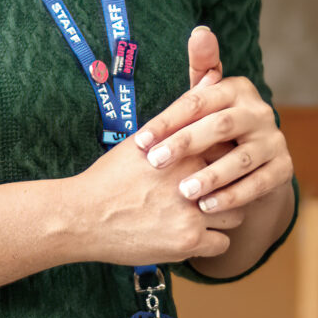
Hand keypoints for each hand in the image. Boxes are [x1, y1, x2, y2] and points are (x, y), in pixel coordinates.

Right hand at [61, 125, 238, 265]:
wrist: (81, 216)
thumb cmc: (110, 176)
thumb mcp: (145, 137)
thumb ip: (184, 110)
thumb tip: (215, 73)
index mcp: (185, 150)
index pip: (229, 151)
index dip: (224, 161)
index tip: (213, 168)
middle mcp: (193, 178)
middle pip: (236, 182)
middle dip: (226, 189)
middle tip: (209, 194)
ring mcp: (192, 212)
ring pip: (236, 215)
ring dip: (222, 216)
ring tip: (202, 214)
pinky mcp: (187, 241)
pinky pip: (223, 244)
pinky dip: (210, 242)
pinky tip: (191, 235)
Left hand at [133, 26, 293, 218]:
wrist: (252, 163)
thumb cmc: (213, 127)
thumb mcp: (202, 101)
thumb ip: (198, 69)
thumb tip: (200, 31)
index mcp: (236, 88)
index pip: (199, 100)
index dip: (168, 120)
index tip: (140, 141)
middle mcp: (260, 111)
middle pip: (221, 125)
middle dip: (186, 144)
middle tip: (156, 163)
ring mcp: (274, 140)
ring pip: (241, 158)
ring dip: (211, 176)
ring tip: (184, 192)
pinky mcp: (283, 168)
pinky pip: (258, 184)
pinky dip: (233, 197)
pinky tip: (207, 208)